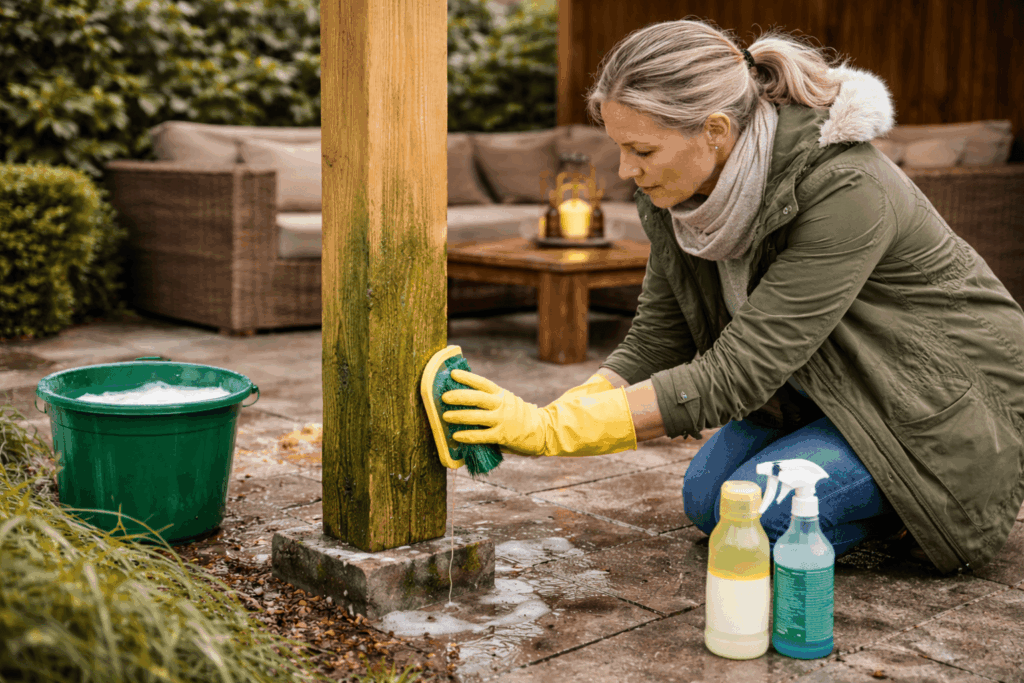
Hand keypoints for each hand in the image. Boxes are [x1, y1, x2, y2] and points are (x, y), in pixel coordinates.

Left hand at [441, 369, 636, 457]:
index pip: (482, 383)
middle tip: (444, 395)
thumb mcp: (507, 402)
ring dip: (459, 415)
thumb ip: (490, 400)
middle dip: (459, 395)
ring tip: (444, 415)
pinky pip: (481, 435)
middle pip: (477, 397)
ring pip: (477, 416)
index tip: (452, 373)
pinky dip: (468, 435)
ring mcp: (502, 420)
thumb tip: (464, 396)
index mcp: (502, 394)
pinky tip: (456, 436)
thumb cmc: (519, 417)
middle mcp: (502, 405)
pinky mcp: (503, 435)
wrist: (543, 431)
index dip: (467, 377)